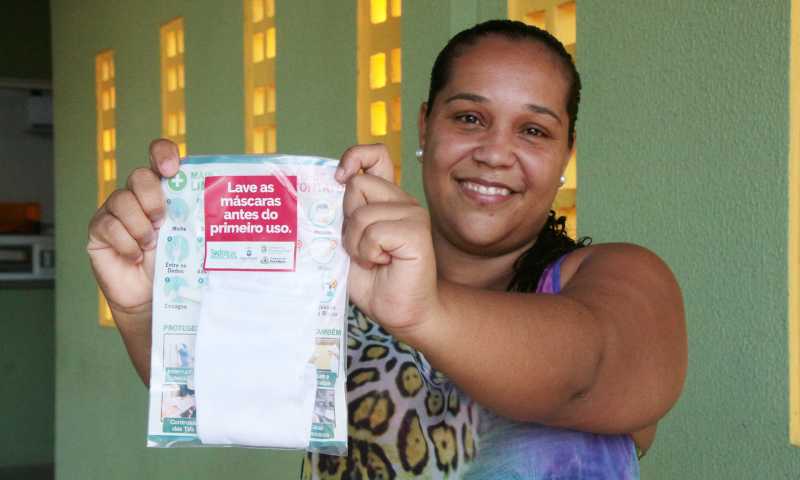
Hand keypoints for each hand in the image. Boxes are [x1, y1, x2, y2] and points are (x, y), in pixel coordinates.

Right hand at [87, 139, 180, 318]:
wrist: (151, 296)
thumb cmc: (173, 264)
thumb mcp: (190, 238)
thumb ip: (197, 219)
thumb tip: (226, 211)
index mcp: (162, 190)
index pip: (158, 155)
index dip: (162, 154)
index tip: (171, 168)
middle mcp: (137, 195)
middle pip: (139, 176)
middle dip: (152, 198)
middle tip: (163, 221)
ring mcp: (114, 211)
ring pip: (121, 200)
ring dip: (140, 226)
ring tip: (151, 245)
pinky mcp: (99, 229)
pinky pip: (108, 225)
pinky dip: (126, 243)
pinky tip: (135, 256)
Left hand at [338, 144, 439, 338]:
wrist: (402, 311)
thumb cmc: (375, 281)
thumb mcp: (349, 243)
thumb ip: (343, 217)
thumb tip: (319, 198)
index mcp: (387, 199)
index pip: (375, 156)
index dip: (355, 157)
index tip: (339, 177)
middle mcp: (402, 201)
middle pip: (357, 185)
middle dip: (347, 220)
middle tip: (360, 247)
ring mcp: (412, 214)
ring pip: (361, 213)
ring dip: (356, 244)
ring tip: (372, 260)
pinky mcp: (417, 232)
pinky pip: (373, 232)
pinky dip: (368, 253)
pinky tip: (382, 263)